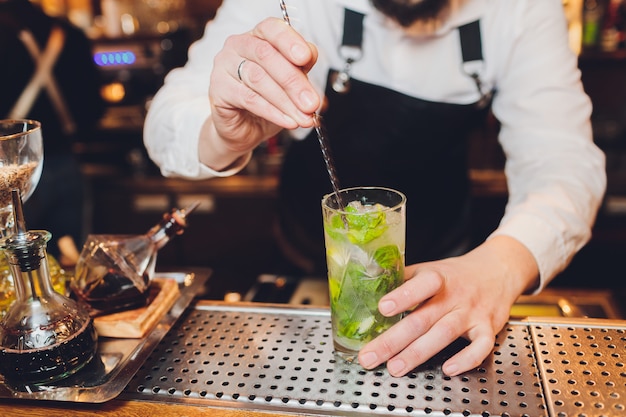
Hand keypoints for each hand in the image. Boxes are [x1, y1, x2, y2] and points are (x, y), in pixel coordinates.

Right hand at [205, 17, 319, 157]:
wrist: (244, 128)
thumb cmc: (268, 100)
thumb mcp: (290, 82)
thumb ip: (301, 68)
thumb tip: (311, 61)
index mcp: (258, 36)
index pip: (272, 29)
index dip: (290, 41)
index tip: (306, 58)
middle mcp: (238, 45)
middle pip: (266, 55)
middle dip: (293, 81)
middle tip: (311, 103)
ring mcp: (224, 66)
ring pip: (258, 79)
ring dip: (286, 101)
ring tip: (303, 117)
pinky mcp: (218, 90)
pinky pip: (248, 99)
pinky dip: (273, 112)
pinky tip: (288, 121)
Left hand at [357, 235, 538, 376]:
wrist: (498, 270)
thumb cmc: (456, 274)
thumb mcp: (429, 269)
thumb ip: (402, 279)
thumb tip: (368, 282)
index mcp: (437, 277)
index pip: (422, 284)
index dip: (403, 295)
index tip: (382, 307)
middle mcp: (454, 295)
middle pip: (423, 318)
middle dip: (394, 340)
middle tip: (371, 356)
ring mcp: (472, 313)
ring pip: (445, 334)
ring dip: (418, 353)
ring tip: (395, 367)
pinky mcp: (488, 329)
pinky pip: (481, 347)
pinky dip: (466, 359)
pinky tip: (448, 369)